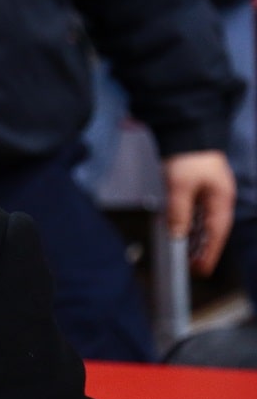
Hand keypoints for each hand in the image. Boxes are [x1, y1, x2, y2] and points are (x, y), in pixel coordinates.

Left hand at [163, 150, 234, 276]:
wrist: (186, 128)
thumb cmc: (188, 155)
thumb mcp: (180, 186)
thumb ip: (179, 211)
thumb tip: (177, 234)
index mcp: (221, 199)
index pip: (217, 233)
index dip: (209, 252)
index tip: (201, 269)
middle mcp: (218, 197)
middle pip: (211, 229)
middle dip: (202, 247)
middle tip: (192, 265)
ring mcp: (209, 190)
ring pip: (202, 219)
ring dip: (194, 235)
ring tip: (184, 252)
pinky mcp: (197, 184)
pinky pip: (194, 209)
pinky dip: (187, 220)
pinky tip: (178, 228)